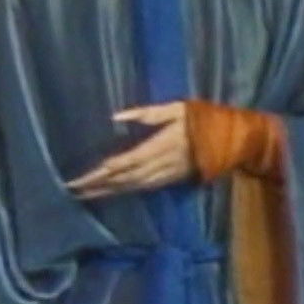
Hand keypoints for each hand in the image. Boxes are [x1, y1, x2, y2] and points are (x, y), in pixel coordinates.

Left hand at [66, 102, 192, 200]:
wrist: (232, 142)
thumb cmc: (201, 119)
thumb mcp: (176, 108)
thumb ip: (146, 113)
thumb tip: (117, 116)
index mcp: (159, 147)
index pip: (123, 163)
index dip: (101, 171)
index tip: (81, 176)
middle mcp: (160, 166)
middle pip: (123, 179)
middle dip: (97, 185)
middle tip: (72, 190)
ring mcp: (165, 176)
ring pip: (131, 187)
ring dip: (107, 191)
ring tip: (85, 194)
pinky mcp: (169, 180)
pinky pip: (141, 188)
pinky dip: (123, 191)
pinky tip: (110, 192)